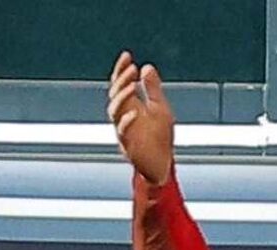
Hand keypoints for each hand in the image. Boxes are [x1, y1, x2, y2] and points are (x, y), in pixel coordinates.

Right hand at [108, 50, 174, 185]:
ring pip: (114, 111)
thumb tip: (147, 67)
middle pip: (115, 94)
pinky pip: (123, 132)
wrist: (161, 166)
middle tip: (132, 68)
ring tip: (133, 84)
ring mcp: (124, 131)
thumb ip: (153, 89)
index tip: (127, 56)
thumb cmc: (160, 138)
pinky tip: (135, 112)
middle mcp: (124, 116)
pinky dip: (127, 122)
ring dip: (122, 97)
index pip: (121, 84)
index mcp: (130, 106)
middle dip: (122, 80)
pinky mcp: (128, 146)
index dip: (122, 70)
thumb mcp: (160, 108)